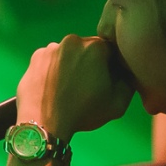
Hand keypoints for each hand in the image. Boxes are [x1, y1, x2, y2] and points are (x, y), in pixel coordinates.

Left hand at [17, 35, 132, 139]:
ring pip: (68, 54)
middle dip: (90, 64)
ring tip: (68, 89)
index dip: (111, 67)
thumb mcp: (118, 104)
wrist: (44, 124)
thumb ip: (129, 83)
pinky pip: (51, 61)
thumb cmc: (83, 113)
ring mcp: (51, 48)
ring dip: (71, 66)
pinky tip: (54, 88)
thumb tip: (127, 72)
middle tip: (86, 88)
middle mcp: (72, 40)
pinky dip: (54, 70)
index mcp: (95, 47)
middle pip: (88, 50)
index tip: (105, 83)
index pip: (111, 51)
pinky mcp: (35, 58)